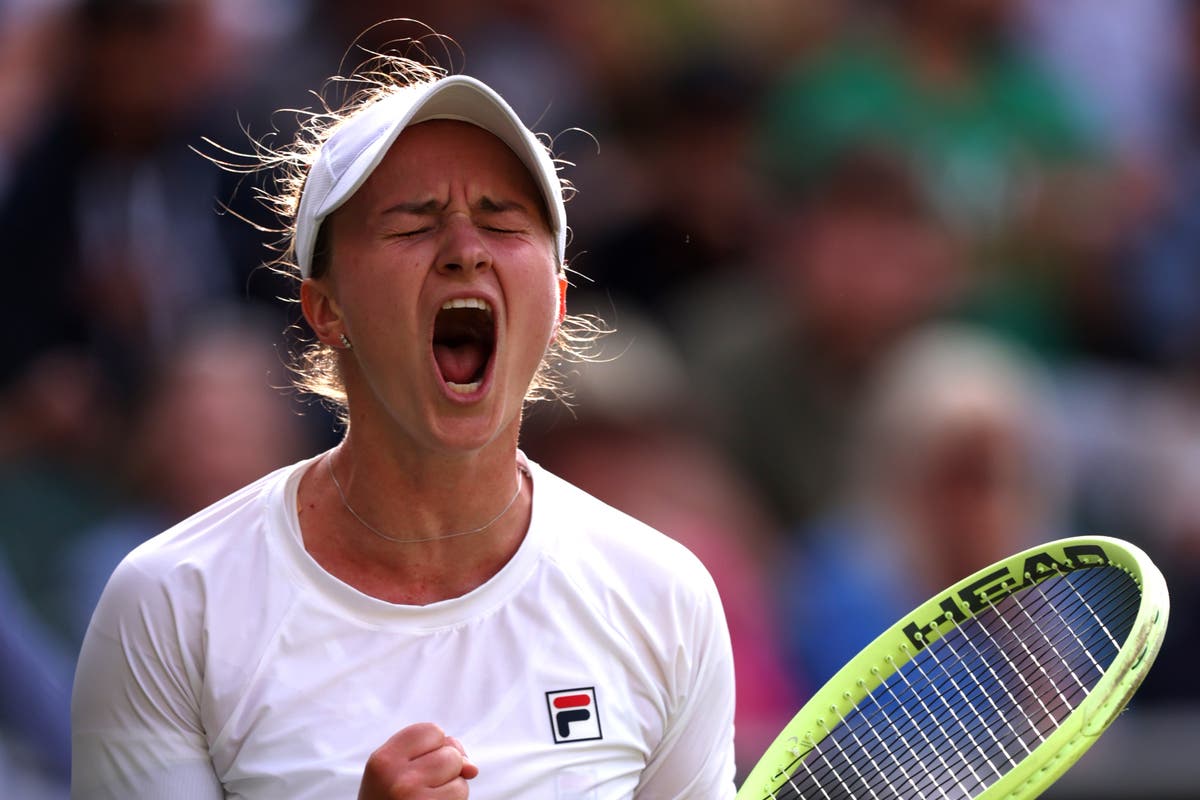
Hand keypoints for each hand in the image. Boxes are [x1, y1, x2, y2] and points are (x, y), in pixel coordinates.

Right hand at [357, 722, 478, 798]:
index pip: (431, 731)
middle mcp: (398, 778)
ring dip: (452, 787)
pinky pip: (461, 795)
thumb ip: (430, 754)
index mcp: (382, 760)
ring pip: (460, 776)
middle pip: (450, 753)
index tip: (418, 763)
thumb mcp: (394, 772)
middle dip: (446, 768)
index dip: (434, 746)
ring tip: (426, 799)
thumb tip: (472, 768)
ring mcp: (416, 798)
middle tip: (420, 787)